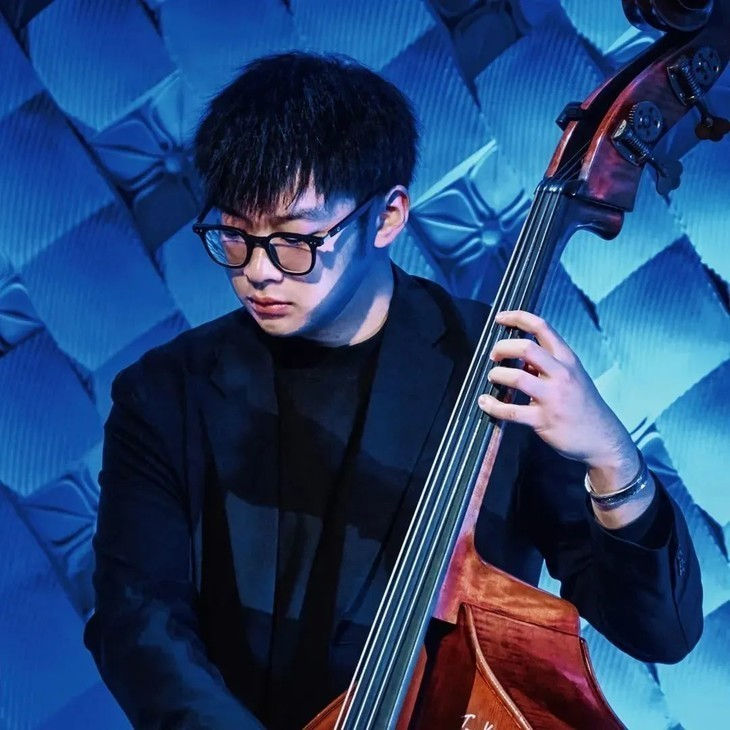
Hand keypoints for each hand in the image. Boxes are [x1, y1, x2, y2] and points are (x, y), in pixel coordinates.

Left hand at [477, 310, 636, 479]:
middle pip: (526, 348)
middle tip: (493, 355)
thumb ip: (547, 365)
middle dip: (502, 348)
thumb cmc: (584, 406)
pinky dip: (493, 406)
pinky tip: (485, 403)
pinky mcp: (543, 420)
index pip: (542, 327)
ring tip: (493, 377)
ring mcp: (552, 397)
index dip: (517, 318)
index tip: (500, 318)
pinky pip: (511, 411)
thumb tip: (517, 357)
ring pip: (516, 377)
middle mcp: (561, 374)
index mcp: (568, 359)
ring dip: (497, 375)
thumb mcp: (573, 377)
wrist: (604, 440)